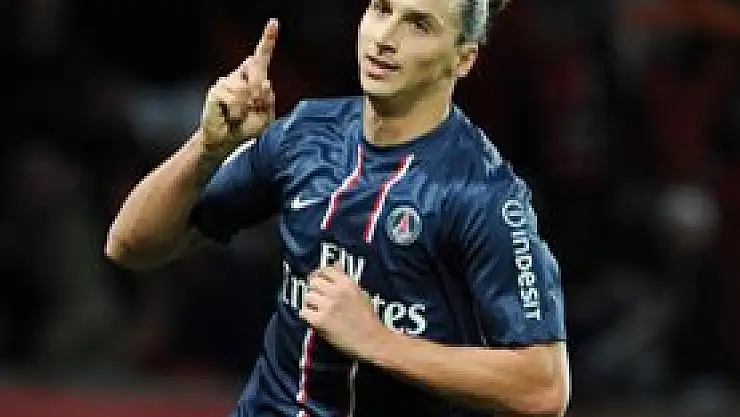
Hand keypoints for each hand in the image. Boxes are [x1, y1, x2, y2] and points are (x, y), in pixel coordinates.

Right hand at [199, 19, 278, 156]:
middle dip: (260, 90)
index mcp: (254, 80)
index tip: (274, 23)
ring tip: (240, 117)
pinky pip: (233, 98)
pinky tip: (232, 117)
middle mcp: (240, 76)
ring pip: (246, 89)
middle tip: (255, 108)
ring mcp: (227, 82)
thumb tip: (266, 82)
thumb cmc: (246, 127)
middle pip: (257, 69)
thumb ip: (268, 101)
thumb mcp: (265, 117)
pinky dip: (237, 112)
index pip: (261, 58)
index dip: (268, 40)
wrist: (224, 141)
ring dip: (247, 107)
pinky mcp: (216, 90)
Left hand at [300, 265, 390, 359]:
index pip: (326, 269)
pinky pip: (303, 312)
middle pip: (313, 282)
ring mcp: (327, 306)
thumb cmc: (368, 319)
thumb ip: (345, 279)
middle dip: (315, 289)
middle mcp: (336, 292)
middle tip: (319, 298)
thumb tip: (335, 266)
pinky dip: (307, 316)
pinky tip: (315, 320)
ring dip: (311, 303)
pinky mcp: (320, 321)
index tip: (319, 280)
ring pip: (307, 296)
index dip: (320, 274)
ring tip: (319, 311)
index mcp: (347, 284)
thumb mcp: (360, 293)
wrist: (373, 341)